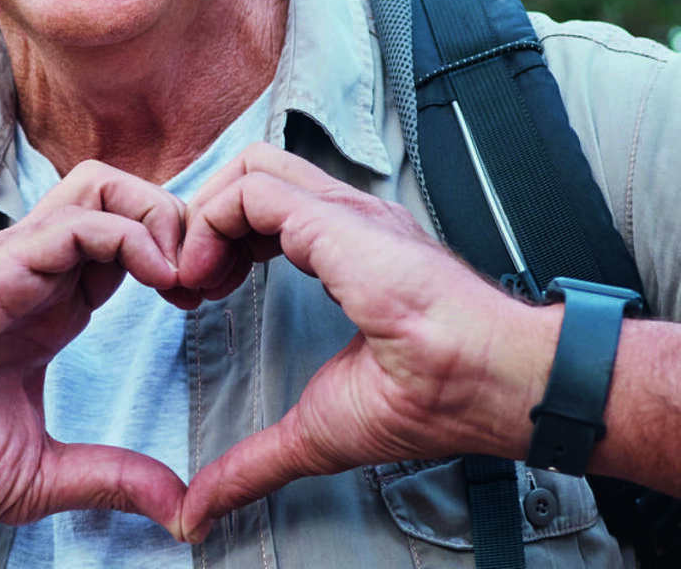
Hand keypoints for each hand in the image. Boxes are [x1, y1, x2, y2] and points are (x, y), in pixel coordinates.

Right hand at [0, 160, 191, 534]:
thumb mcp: (42, 473)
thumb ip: (112, 479)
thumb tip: (176, 510)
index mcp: (53, 308)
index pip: (129, 248)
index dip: (176, 264)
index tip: (202, 308)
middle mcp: (41, 273)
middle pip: (125, 200)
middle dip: (179, 226)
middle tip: (205, 282)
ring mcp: (22, 260)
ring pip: (107, 189)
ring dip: (160, 218)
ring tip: (182, 274)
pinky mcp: (6, 260)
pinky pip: (84, 219)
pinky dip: (134, 235)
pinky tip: (158, 277)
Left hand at [174, 143, 556, 541]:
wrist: (496, 388)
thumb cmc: (438, 399)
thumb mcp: (318, 430)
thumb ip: (254, 462)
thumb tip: (200, 512)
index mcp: (350, 250)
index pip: (267, 205)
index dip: (218, 240)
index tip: (198, 296)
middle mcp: (347, 220)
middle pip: (253, 172)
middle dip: (200, 221)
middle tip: (184, 285)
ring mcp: (348, 214)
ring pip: (250, 168)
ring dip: (201, 219)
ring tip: (190, 281)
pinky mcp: (342, 223)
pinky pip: (256, 190)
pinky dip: (212, 223)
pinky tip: (205, 279)